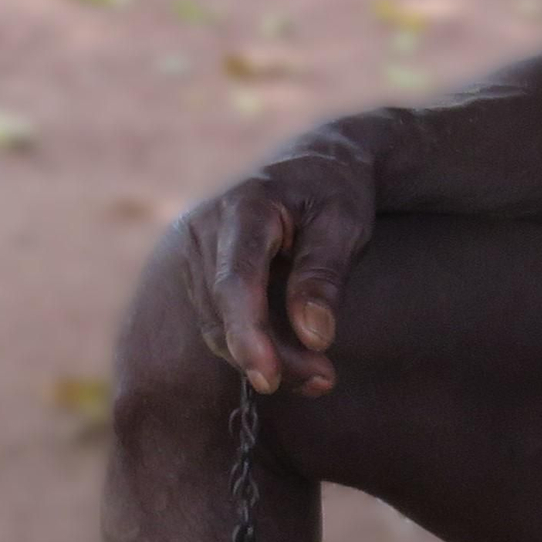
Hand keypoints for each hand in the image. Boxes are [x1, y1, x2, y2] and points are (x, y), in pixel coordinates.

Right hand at [179, 139, 375, 397]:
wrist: (317, 163)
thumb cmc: (336, 190)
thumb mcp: (346, 223)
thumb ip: (324, 274)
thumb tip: (314, 336)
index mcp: (244, 207)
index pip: (236, 281)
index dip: (249, 333)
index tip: (270, 378)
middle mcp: (206, 229)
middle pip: (227, 313)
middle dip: (273, 355)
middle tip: (325, 379)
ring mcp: (196, 252)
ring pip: (220, 327)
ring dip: (267, 358)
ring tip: (321, 374)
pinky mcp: (201, 274)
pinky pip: (221, 323)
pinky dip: (256, 347)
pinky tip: (296, 360)